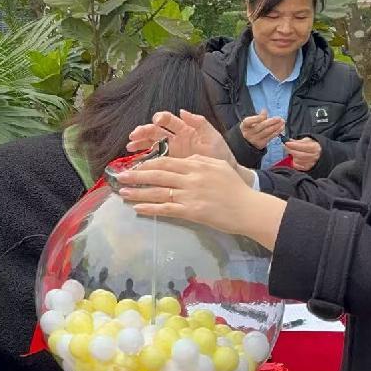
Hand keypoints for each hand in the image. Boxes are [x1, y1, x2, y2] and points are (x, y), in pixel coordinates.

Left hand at [114, 155, 285, 247]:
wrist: (249, 209)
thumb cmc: (235, 188)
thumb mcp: (218, 166)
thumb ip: (199, 161)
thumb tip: (184, 160)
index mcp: (197, 165)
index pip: (167, 162)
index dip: (148, 164)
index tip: (135, 166)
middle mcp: (191, 178)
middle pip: (158, 174)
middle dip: (137, 175)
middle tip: (120, 176)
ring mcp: (190, 195)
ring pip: (159, 191)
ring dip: (138, 192)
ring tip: (123, 192)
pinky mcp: (192, 211)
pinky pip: (166, 209)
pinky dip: (151, 208)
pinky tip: (138, 208)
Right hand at [129, 110, 237, 167]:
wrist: (222, 176)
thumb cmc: (219, 155)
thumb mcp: (213, 137)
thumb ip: (200, 123)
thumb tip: (182, 111)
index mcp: (185, 129)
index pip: (169, 120)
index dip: (161, 118)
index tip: (156, 121)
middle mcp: (175, 138)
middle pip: (155, 131)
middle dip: (144, 131)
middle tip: (134, 135)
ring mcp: (170, 150)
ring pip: (151, 142)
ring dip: (140, 142)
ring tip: (130, 146)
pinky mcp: (168, 162)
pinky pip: (153, 158)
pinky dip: (143, 157)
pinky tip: (135, 159)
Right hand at [240, 110, 285, 149]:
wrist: (247, 142)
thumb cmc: (250, 128)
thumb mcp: (251, 122)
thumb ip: (258, 117)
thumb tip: (264, 111)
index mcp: (244, 126)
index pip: (249, 121)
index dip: (257, 117)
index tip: (265, 111)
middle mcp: (248, 133)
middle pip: (261, 126)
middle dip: (271, 121)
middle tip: (279, 118)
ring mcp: (254, 139)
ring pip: (267, 132)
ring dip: (276, 126)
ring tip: (282, 122)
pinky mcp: (261, 144)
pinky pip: (270, 137)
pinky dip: (277, 132)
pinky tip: (281, 128)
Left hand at [284, 137, 321, 170]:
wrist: (318, 154)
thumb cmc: (311, 146)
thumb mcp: (307, 140)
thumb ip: (298, 141)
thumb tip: (290, 141)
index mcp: (314, 147)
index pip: (303, 147)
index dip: (294, 145)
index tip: (287, 143)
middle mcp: (314, 156)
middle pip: (299, 154)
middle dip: (290, 150)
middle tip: (285, 147)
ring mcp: (311, 163)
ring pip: (297, 160)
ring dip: (292, 156)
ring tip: (291, 152)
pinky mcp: (307, 168)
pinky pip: (297, 166)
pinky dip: (293, 162)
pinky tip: (294, 158)